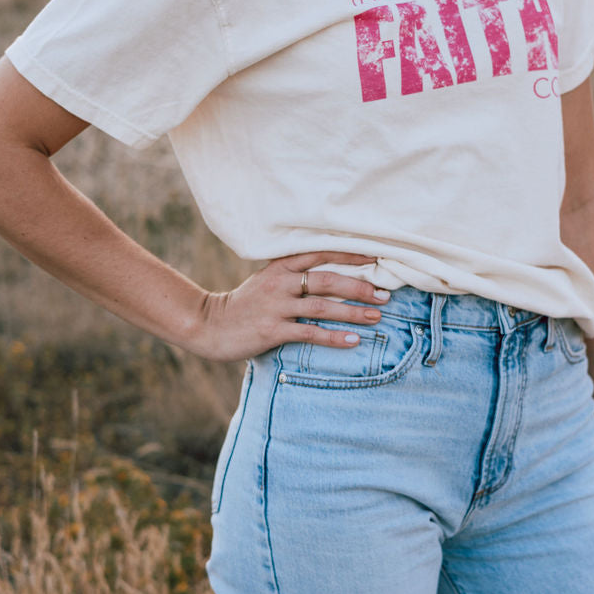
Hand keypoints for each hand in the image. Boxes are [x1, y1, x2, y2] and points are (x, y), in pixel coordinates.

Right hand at [193, 251, 390, 362]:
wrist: (209, 325)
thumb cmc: (244, 305)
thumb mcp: (267, 282)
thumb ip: (293, 277)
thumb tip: (333, 277)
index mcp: (280, 267)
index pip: (320, 253)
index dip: (349, 254)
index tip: (376, 256)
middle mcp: (279, 283)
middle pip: (327, 280)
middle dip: (359, 287)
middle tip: (384, 295)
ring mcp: (275, 307)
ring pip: (322, 306)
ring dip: (352, 312)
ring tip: (376, 316)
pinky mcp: (271, 330)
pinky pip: (309, 333)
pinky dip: (334, 336)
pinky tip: (353, 340)